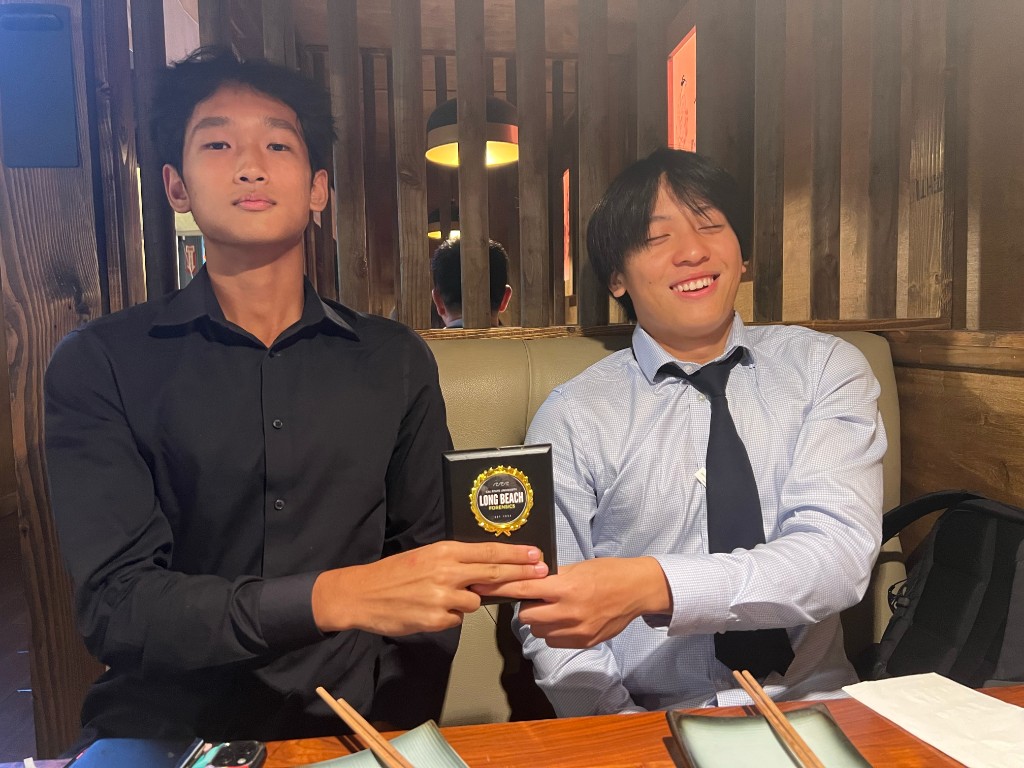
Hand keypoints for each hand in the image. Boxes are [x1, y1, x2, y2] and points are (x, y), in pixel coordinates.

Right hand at [312, 541, 547, 635]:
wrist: (362, 593)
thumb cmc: (395, 573)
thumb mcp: (426, 557)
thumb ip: (455, 562)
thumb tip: (485, 569)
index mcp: (444, 552)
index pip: (489, 553)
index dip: (516, 555)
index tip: (536, 555)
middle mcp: (447, 572)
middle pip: (494, 574)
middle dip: (521, 574)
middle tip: (542, 572)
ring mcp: (442, 597)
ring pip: (475, 602)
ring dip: (467, 602)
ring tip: (440, 597)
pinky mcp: (435, 619)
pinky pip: (456, 620)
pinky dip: (448, 617)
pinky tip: (428, 610)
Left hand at [474, 557, 670, 647]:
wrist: (638, 590)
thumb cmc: (608, 573)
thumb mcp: (578, 568)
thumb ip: (552, 578)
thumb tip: (528, 579)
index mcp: (566, 588)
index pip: (523, 589)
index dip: (500, 588)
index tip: (481, 587)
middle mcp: (569, 612)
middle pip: (526, 616)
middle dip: (525, 606)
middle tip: (535, 597)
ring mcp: (577, 631)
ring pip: (538, 631)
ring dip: (538, 620)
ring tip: (552, 607)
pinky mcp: (584, 642)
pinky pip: (554, 641)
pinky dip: (552, 631)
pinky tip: (563, 619)